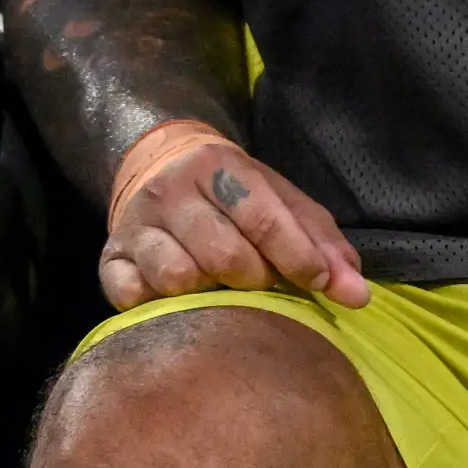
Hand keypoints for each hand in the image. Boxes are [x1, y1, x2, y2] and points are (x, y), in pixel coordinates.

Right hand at [102, 128, 366, 310]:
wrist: (158, 162)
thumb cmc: (236, 193)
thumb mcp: (282, 200)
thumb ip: (323, 244)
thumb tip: (358, 296)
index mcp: (219, 166)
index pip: (264, 218)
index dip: (298, 258)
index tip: (317, 283)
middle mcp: (171, 191)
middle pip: (224, 256)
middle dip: (254, 278)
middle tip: (261, 281)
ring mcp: (137, 226)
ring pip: (178, 279)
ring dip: (209, 295)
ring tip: (220, 288)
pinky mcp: (110, 257)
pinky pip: (132, 296)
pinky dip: (160, 306)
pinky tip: (178, 299)